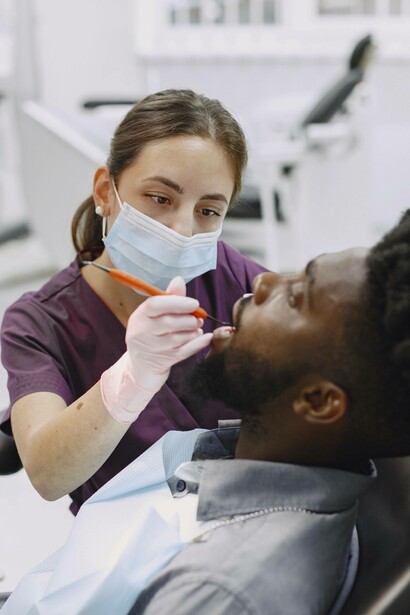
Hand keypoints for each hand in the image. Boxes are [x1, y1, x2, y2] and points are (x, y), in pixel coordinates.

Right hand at [125, 275, 211, 390]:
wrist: (142, 363)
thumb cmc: (150, 331)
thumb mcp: (153, 314)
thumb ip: (169, 297)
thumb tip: (179, 280)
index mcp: (139, 316)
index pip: (155, 305)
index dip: (177, 302)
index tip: (194, 303)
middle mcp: (142, 333)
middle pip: (169, 323)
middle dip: (189, 319)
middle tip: (199, 317)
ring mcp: (153, 349)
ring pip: (178, 339)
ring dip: (193, 331)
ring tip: (197, 327)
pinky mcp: (165, 361)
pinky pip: (185, 352)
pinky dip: (198, 344)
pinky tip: (206, 337)